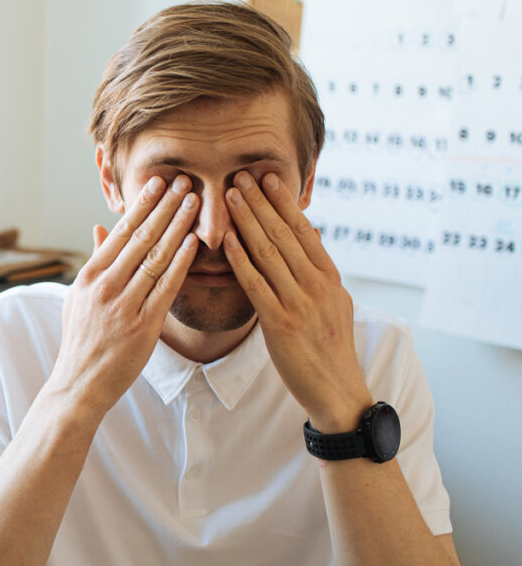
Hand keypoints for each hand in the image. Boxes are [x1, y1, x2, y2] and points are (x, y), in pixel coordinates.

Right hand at [50, 175, 199, 415]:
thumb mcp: (78, 297)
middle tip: (185, 181)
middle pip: (141, 238)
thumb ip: (94, 262)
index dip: (142, 205)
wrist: (79, 384)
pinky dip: (181, 262)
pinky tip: (194, 242)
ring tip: (195, 202)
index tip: (159, 183)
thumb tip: (100, 228)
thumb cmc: (81, 340)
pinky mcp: (142, 326)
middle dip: (165, 207)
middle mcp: (105, 287)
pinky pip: (166, 287)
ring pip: (156, 257)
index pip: (120, 232)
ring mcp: (124, 306)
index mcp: (89, 276)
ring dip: (177, 226)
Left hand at [223, 171, 371, 431]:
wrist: (338, 391)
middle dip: (260, 202)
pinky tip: (227, 240)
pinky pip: (256, 284)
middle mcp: (317, 284)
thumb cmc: (330, 347)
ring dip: (246, 220)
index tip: (268, 176)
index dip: (284, 202)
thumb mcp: (335, 303)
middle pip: (284, 234)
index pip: (304, 230)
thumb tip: (309, 235)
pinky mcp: (280, 323)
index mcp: (330, 277)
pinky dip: (240, 259)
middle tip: (240, 174)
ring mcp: (300, 303)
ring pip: (268, 252)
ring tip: (229, 195)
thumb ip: (319, 271)